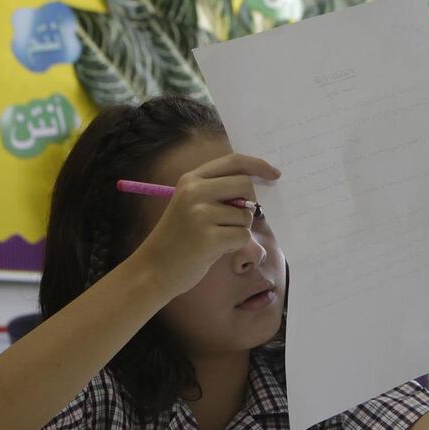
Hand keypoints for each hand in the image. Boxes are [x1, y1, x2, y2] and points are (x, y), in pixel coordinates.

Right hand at [135, 153, 279, 296]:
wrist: (154, 268)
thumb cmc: (178, 239)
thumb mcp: (190, 205)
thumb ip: (217, 193)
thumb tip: (253, 192)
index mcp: (191, 179)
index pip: (233, 161)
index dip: (258, 165)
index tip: (274, 174)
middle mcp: (195, 192)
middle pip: (245, 185)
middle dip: (249, 204)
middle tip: (234, 221)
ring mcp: (201, 214)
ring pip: (245, 215)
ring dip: (239, 229)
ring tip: (216, 238)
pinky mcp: (209, 238)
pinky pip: (242, 236)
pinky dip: (236, 245)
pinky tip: (216, 250)